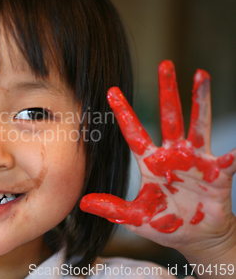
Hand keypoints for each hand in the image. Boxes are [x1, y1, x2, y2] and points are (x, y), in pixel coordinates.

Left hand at [80, 60, 235, 252]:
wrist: (198, 238)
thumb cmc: (167, 223)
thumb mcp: (136, 217)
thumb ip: (113, 208)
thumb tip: (83, 202)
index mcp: (151, 161)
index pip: (134, 132)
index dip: (124, 112)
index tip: (111, 91)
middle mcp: (173, 154)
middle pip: (170, 116)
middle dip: (167, 90)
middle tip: (164, 64)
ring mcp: (196, 160)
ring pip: (198, 124)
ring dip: (200, 100)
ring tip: (201, 75)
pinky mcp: (217, 173)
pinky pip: (227, 160)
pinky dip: (232, 154)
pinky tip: (235, 148)